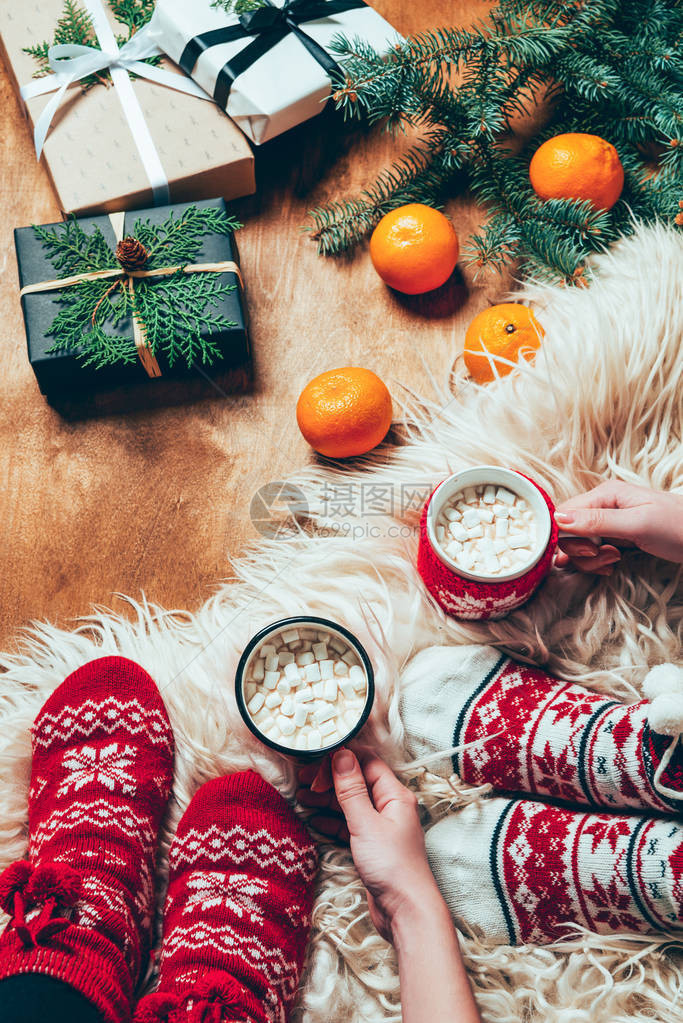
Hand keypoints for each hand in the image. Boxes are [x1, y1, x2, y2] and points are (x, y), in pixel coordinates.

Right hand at [298, 750, 441, 942]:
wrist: (406, 912)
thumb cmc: (392, 866)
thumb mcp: (365, 823)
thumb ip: (351, 790)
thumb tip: (341, 754)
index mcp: (395, 795)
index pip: (367, 762)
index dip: (341, 759)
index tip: (316, 763)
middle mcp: (390, 807)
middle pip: (357, 782)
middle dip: (330, 779)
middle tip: (303, 781)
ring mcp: (381, 827)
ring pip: (351, 804)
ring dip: (327, 800)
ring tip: (302, 797)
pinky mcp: (373, 846)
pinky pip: (350, 825)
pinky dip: (332, 821)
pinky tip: (315, 820)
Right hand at [555, 481, 682, 574]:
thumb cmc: (677, 526)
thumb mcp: (638, 523)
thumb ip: (598, 521)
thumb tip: (559, 518)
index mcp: (605, 494)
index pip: (564, 514)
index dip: (569, 537)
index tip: (591, 550)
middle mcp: (602, 505)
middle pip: (568, 532)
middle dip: (581, 551)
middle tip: (606, 555)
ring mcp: (607, 522)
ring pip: (578, 545)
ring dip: (590, 559)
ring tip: (614, 560)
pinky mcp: (614, 536)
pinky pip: (590, 551)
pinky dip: (595, 562)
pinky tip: (610, 565)